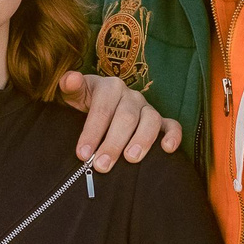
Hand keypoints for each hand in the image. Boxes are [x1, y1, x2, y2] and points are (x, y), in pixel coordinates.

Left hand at [59, 71, 181, 171]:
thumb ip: (70, 86)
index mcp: (110, 87)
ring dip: (142, 140)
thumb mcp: (74, 94)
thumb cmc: (86, 102)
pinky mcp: (161, 121)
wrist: (99, 104)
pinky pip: (172, 125)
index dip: (92, 132)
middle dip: (113, 143)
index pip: (102, 109)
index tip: (82, 154)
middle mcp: (131, 96)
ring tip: (131, 159)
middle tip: (102, 165)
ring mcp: (147, 108)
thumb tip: (71, 78)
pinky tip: (167, 149)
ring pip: (150, 121)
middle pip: (126, 118)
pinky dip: (173, 136)